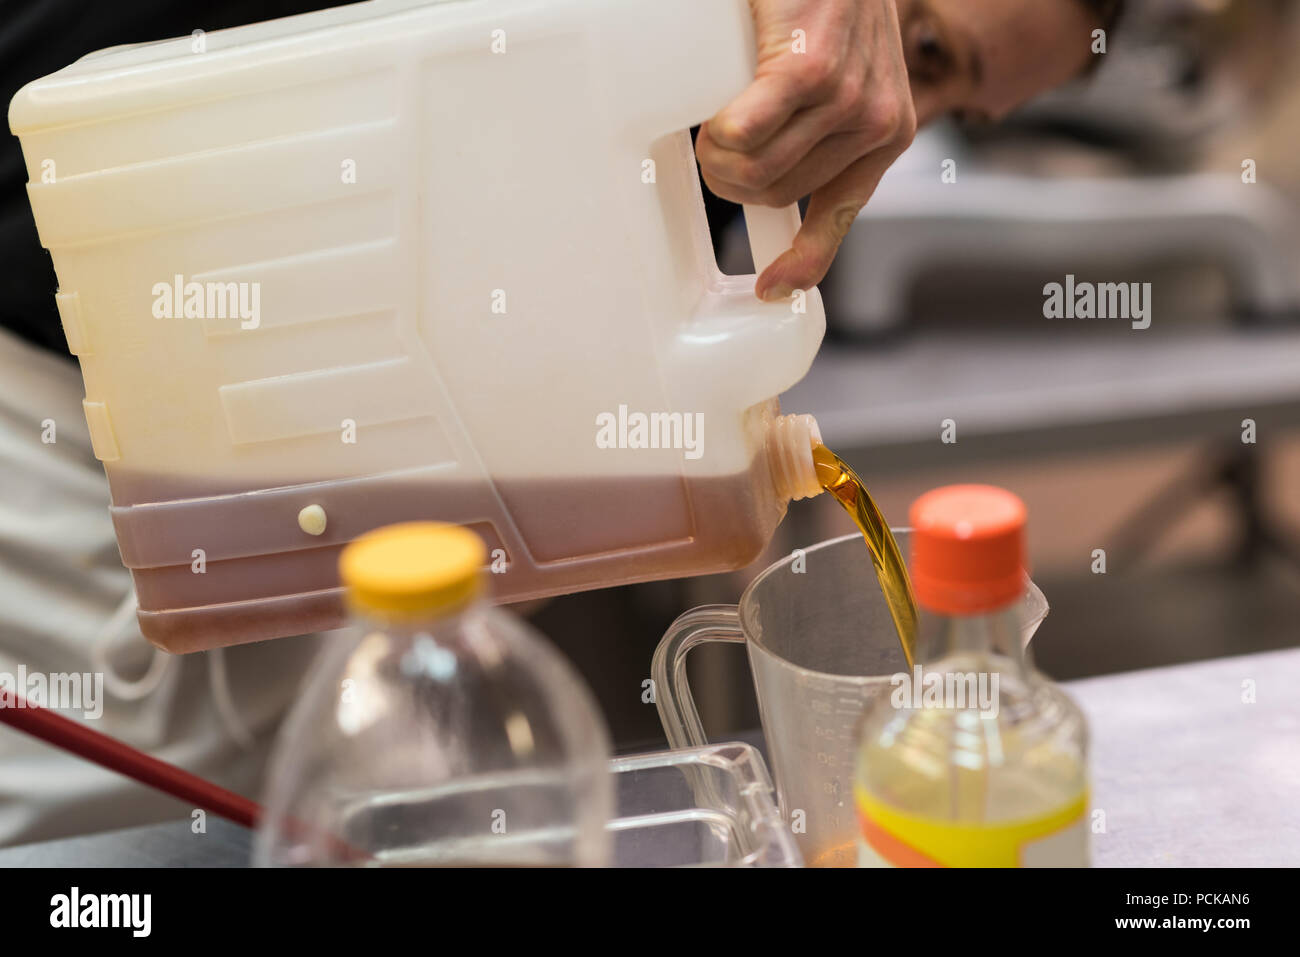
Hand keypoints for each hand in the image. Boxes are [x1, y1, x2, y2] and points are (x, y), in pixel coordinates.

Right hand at [697, 0, 915, 299]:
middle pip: (778, 194)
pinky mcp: (812, 71)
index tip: (771, 290)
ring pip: (757, 172)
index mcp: (888, 130)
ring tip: (712, 117)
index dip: (804, 262)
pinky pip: (746, 135)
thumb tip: (764, 171)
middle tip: (713, 144)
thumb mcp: (843, 69)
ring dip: (717, 154)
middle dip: (732, 181)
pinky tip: (716, 116)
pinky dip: (721, 132)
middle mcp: (876, 122)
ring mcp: (848, 98)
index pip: (840, 214)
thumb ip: (819, 125)